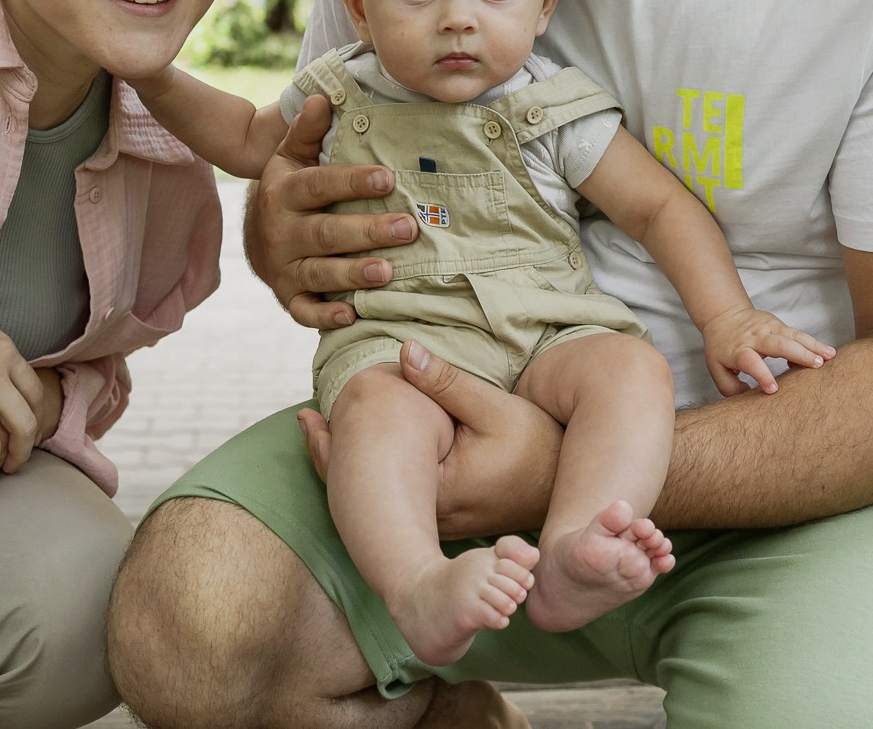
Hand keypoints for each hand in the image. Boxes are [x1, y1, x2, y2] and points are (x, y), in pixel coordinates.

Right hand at [248, 95, 413, 330]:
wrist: (256, 237)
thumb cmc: (290, 190)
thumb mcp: (291, 157)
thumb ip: (308, 131)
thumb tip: (321, 98)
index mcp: (284, 192)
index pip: (320, 186)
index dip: (352, 182)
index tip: (387, 178)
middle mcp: (281, 231)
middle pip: (326, 233)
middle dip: (367, 231)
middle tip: (408, 228)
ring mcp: (283, 267)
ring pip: (319, 273)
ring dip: (353, 274)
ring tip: (387, 272)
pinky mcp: (288, 297)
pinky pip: (304, 311)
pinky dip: (326, 317)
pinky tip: (353, 315)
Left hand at [299, 341, 562, 539]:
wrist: (567, 483)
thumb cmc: (535, 446)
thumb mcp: (493, 407)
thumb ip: (446, 382)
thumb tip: (404, 350)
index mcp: (437, 492)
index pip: (372, 470)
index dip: (339, 442)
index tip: (311, 414)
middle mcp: (430, 516)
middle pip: (366, 488)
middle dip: (333, 454)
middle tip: (304, 419)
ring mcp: (436, 522)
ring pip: (378, 495)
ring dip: (350, 463)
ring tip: (315, 429)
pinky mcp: (444, 518)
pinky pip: (397, 496)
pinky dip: (374, 472)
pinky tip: (358, 447)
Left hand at [701, 306, 836, 395]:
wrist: (724, 316)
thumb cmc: (722, 348)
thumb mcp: (717, 368)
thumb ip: (730, 387)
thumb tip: (749, 399)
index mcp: (738, 350)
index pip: (750, 361)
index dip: (761, 374)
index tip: (773, 389)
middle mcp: (754, 337)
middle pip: (777, 343)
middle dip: (798, 354)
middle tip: (816, 366)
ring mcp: (768, 328)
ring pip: (792, 335)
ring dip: (812, 345)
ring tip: (830, 356)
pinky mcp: (778, 324)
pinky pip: (798, 334)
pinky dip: (813, 342)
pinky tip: (828, 352)